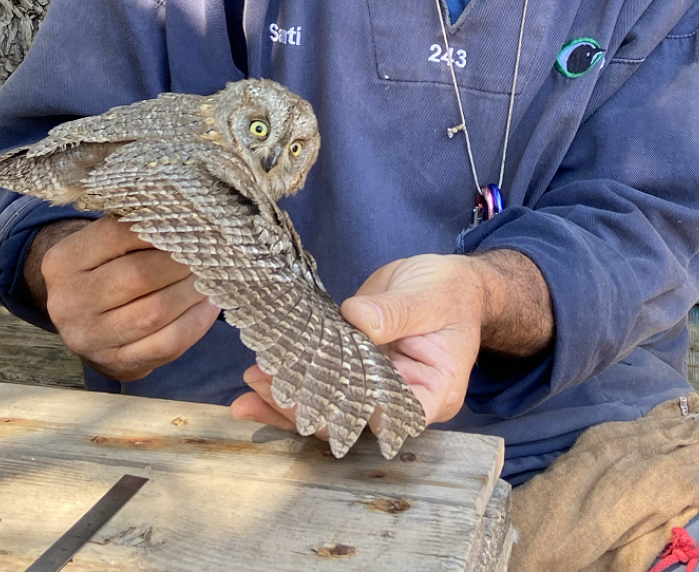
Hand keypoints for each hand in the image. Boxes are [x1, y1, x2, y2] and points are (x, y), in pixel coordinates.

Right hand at [27, 216, 219, 379]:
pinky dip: (196, 321)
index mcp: (63, 262)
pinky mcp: (117, 364)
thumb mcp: (101, 244)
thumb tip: (187, 212)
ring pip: (155, 311)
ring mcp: (91, 338)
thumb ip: (132, 226)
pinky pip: (167, 343)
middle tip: (207, 249)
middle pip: (139, 275)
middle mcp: (70, 302)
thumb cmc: (103, 269)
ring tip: (212, 273)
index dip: (161, 226)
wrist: (84, 322)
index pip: (119, 234)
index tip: (191, 221)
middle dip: (181, 261)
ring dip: (192, 290)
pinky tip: (210, 303)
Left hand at [231, 253, 487, 433]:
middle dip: (303, 406)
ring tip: (249, 387)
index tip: (311, 398)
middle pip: (349, 417)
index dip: (347, 412)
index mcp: (432, 394)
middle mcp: (400, 401)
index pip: (387, 415)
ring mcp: (373, 388)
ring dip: (286, 399)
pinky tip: (256, 379)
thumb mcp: (430, 298)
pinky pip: (320, 382)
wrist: (446, 281)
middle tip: (263, 387)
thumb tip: (358, 319)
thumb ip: (395, 313)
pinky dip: (289, 381)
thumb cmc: (449, 292)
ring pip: (328, 406)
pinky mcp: (352, 369)